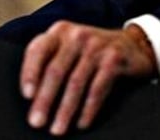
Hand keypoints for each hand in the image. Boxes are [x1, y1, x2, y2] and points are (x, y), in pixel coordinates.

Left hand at [20, 22, 155, 135]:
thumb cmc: (93, 51)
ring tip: (58, 129)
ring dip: (65, 110)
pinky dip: (88, 108)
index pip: (38, 50)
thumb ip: (51, 61)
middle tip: (37, 122)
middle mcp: (77, 35)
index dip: (29, 72)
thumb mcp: (70, 47)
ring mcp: (96, 46)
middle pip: (56, 70)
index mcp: (60, 31)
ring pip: (76, 82)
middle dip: (45, 99)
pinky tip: (82, 122)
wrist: (132, 45)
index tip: (26, 95)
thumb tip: (32, 97)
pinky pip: (98, 87)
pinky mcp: (114, 58)